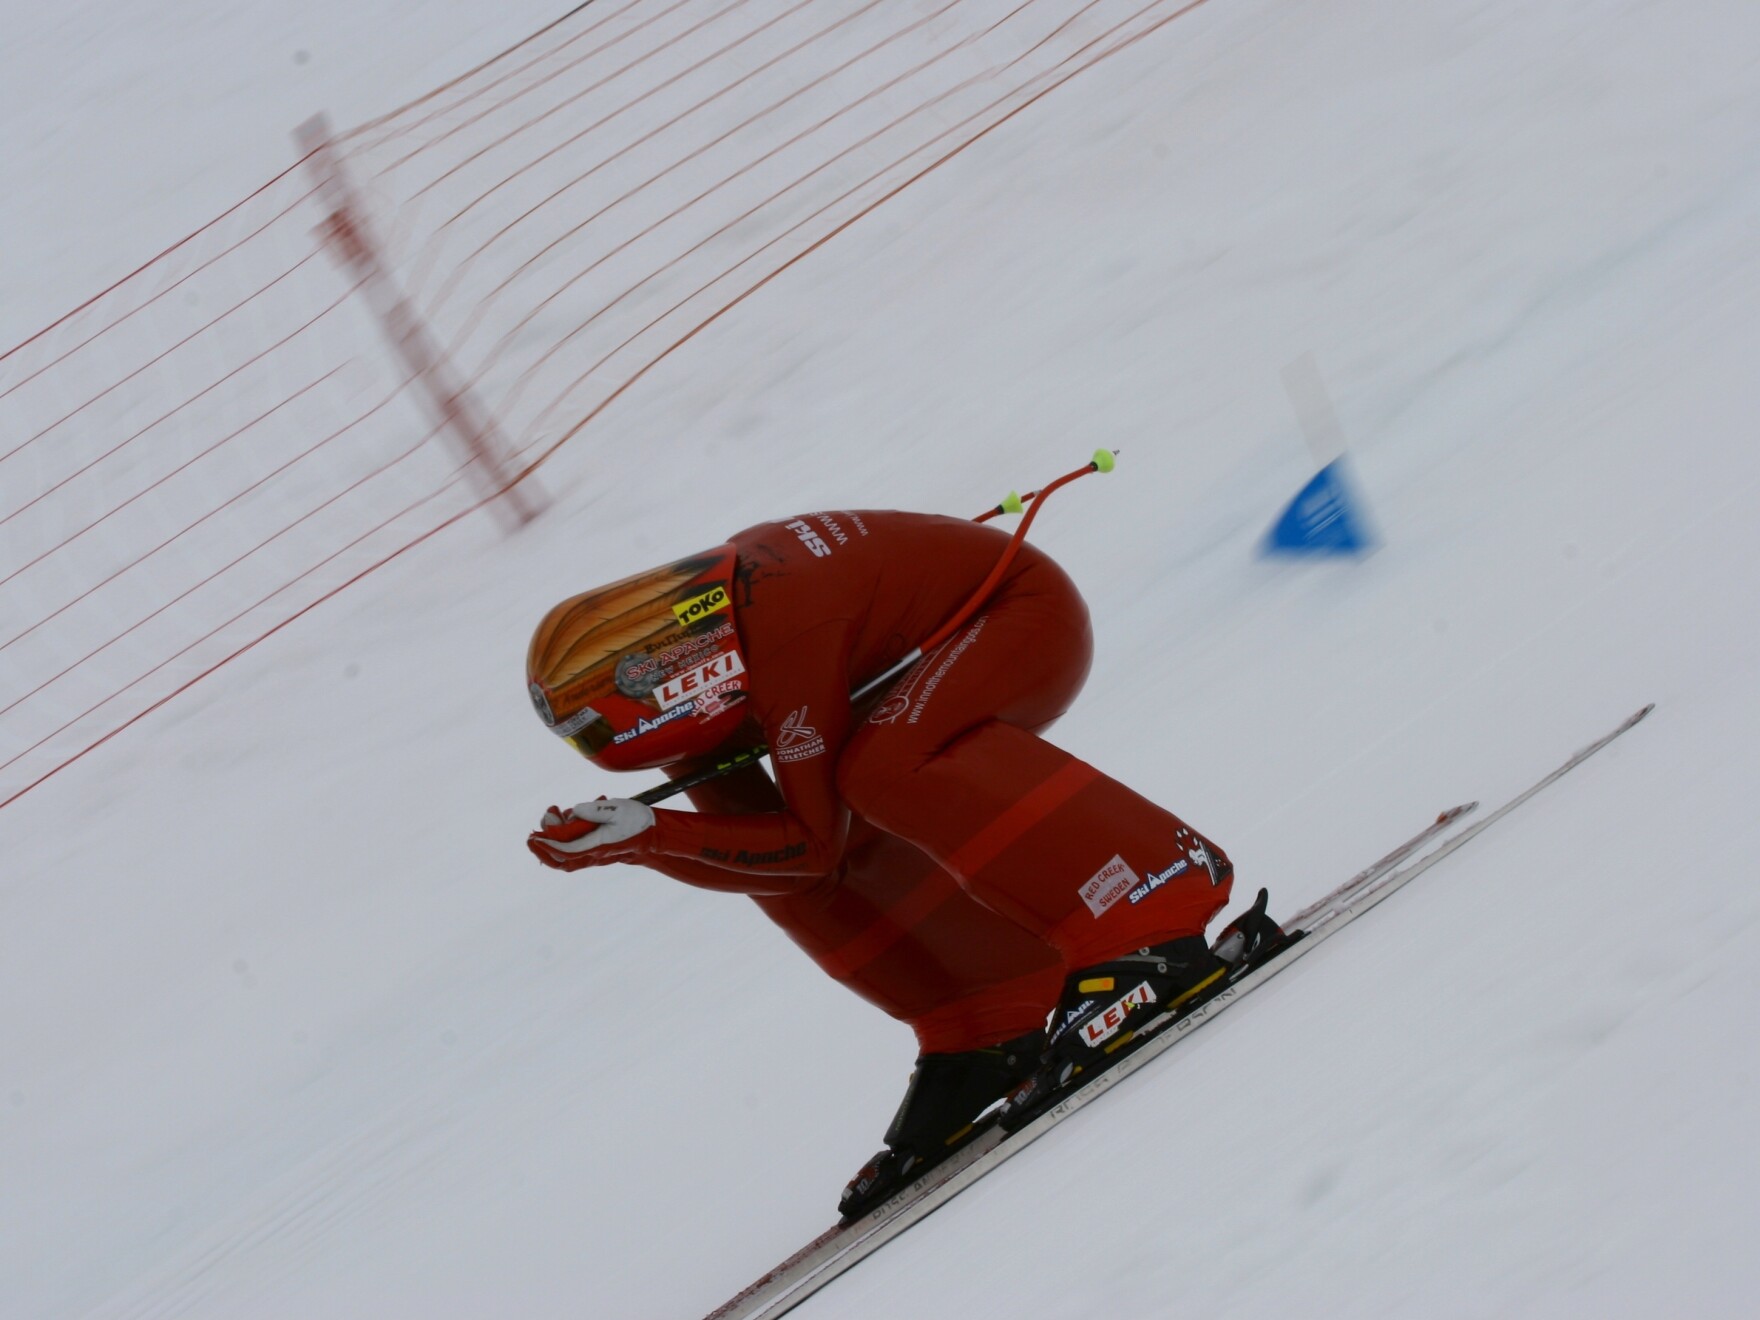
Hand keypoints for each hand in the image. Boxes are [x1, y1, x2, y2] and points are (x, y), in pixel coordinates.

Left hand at [527, 798, 656, 870]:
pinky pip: (571, 848)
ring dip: (553, 837)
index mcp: (598, 845)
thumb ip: (594, 810)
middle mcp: (593, 852)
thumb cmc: (637, 820)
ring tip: (553, 812)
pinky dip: (562, 836)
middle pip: (561, 860)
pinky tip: (564, 817)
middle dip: (543, 848)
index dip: (548, 844)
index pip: (567, 850)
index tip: (535, 837)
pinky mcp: (594, 846)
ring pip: (565, 854)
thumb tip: (572, 812)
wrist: (652, 833)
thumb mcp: (617, 809)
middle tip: (535, 832)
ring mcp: (593, 852)